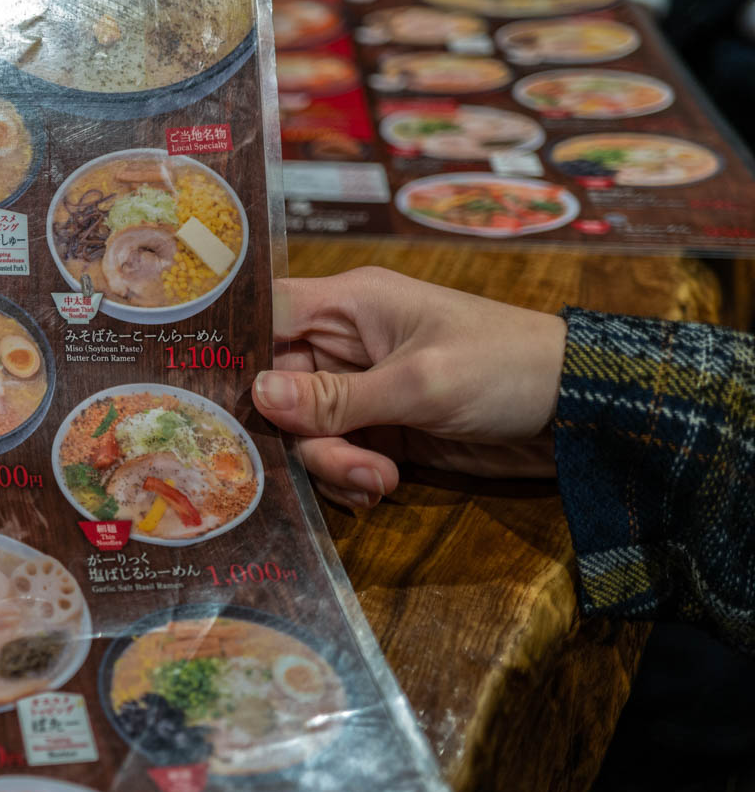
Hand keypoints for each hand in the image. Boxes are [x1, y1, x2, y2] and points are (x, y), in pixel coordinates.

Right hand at [251, 267, 567, 509]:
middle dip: (303, 434)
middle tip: (350, 462)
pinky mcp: (382, 430)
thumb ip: (336, 397)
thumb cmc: (505, 368)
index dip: (234, 348)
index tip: (210, 393)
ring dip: (332, 463)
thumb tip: (257, 396)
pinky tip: (381, 485)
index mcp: (350, 306)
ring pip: (305, 431)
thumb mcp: (419, 382)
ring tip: (378, 479)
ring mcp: (362, 390)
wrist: (580, 412)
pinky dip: (350, 478)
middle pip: (278, 389)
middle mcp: (345, 345)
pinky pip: (336, 456)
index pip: (267, 312)